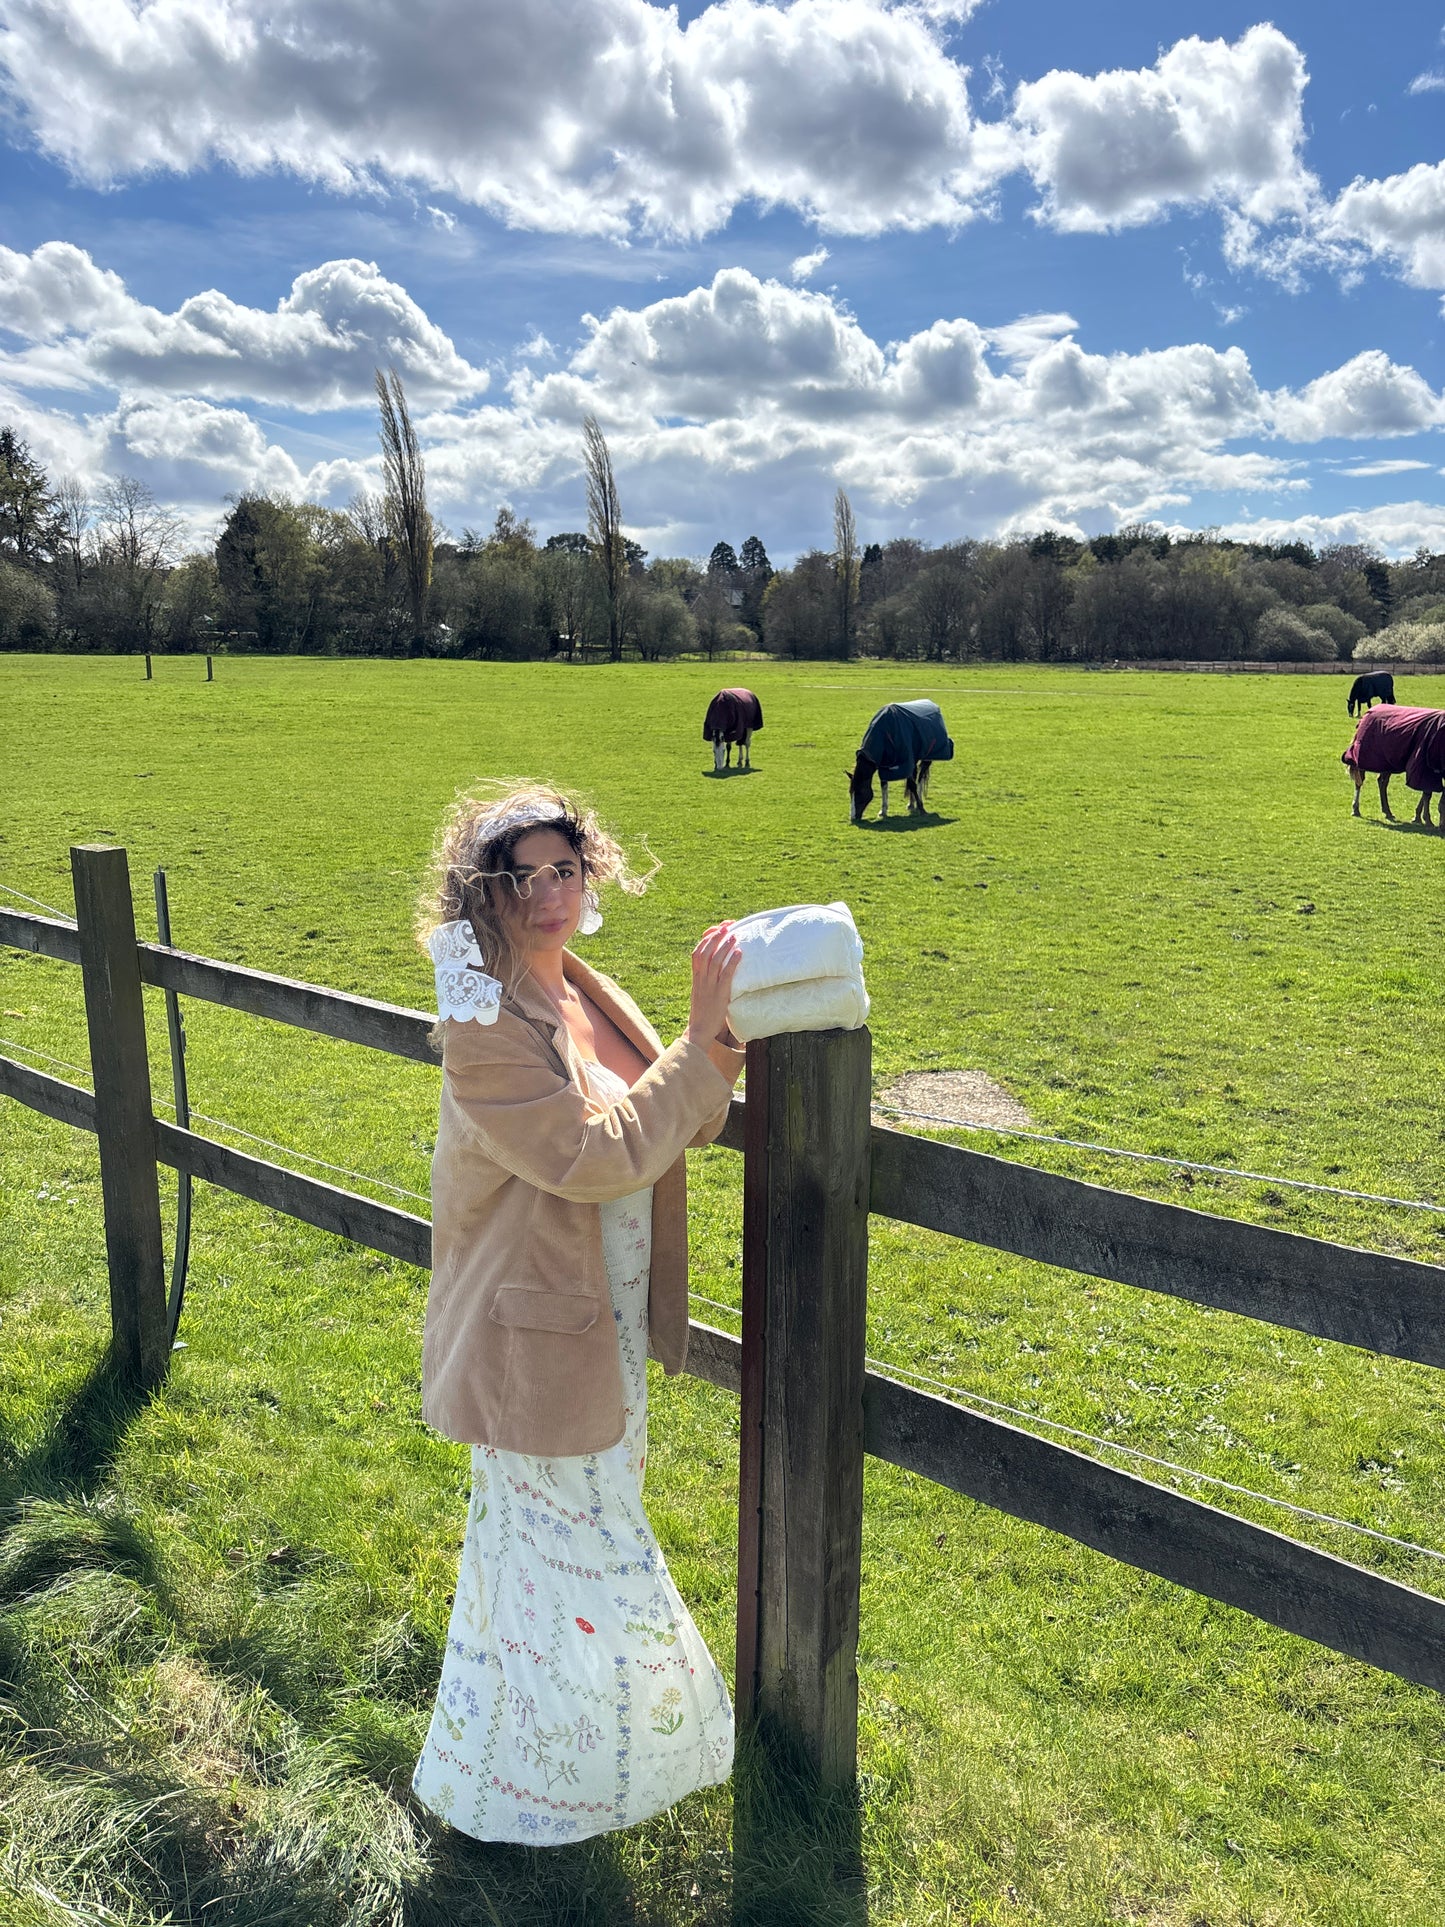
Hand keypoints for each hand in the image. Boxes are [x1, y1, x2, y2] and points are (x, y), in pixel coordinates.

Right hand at [687, 922, 741, 1047]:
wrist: (699, 1029)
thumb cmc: (703, 1012)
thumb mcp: (701, 993)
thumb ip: (707, 981)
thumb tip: (717, 970)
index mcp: (696, 978)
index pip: (696, 953)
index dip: (705, 940)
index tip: (714, 930)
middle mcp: (701, 979)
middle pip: (705, 952)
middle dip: (715, 938)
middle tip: (726, 927)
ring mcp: (709, 986)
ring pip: (715, 961)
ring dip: (725, 947)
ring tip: (734, 936)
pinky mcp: (719, 994)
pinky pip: (726, 975)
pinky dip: (732, 962)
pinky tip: (739, 953)